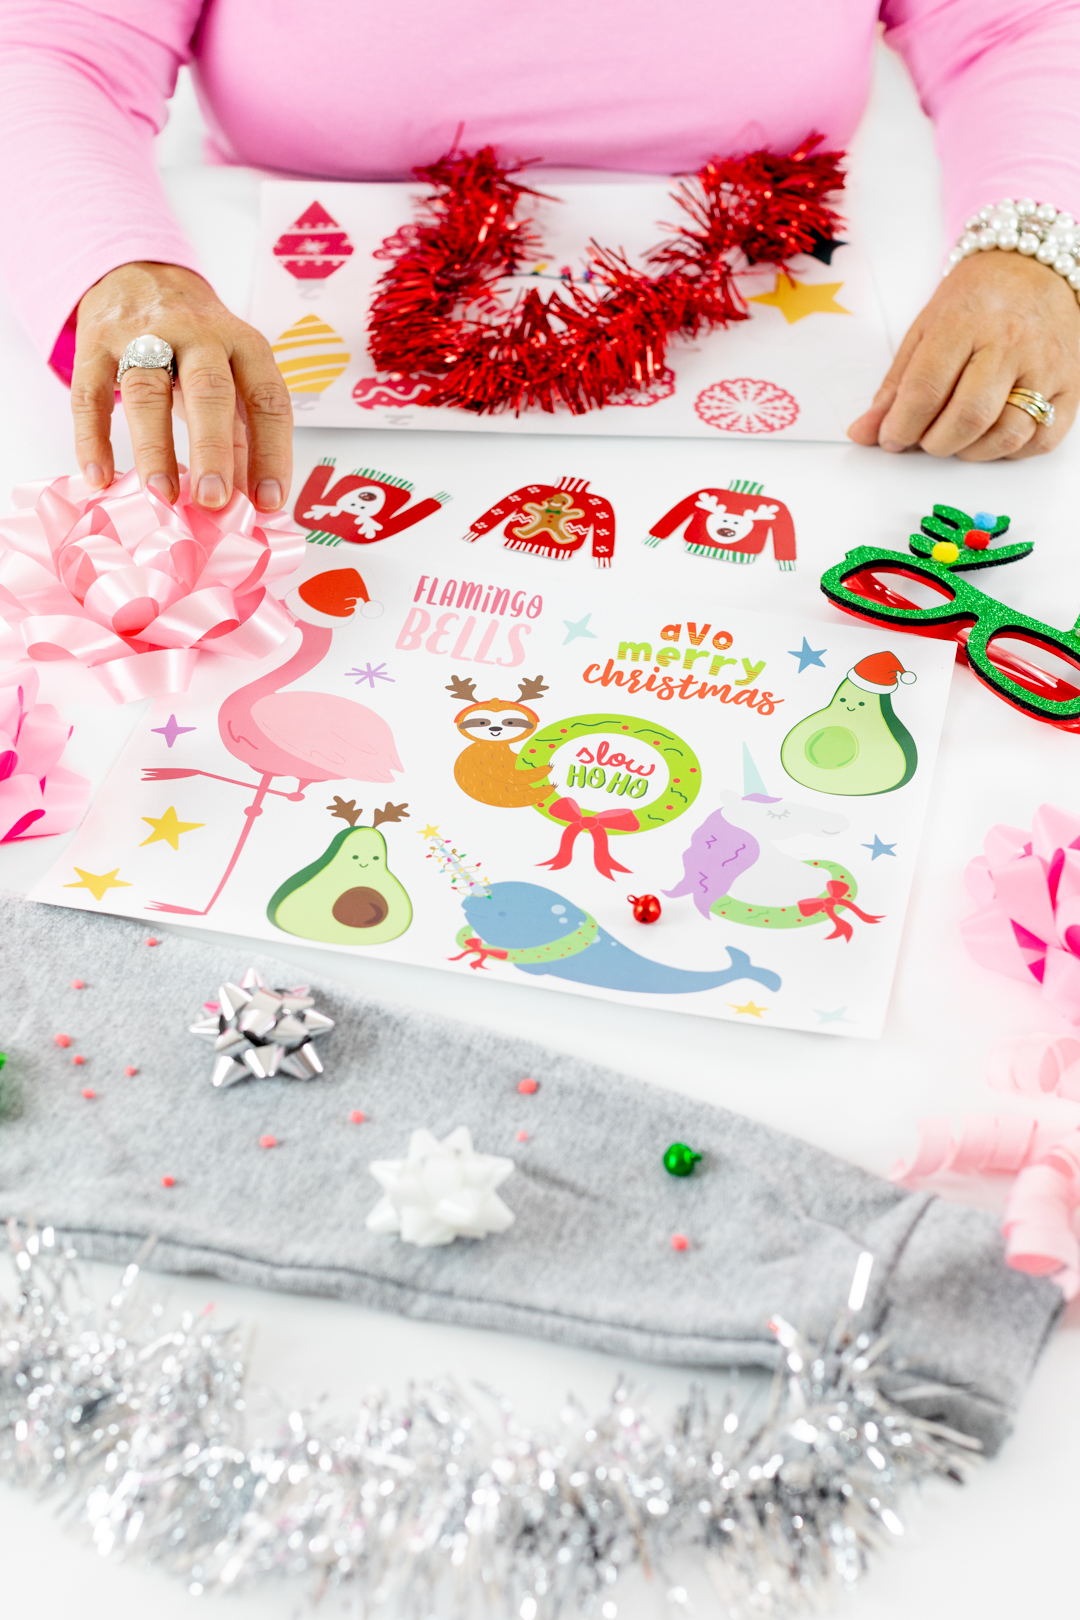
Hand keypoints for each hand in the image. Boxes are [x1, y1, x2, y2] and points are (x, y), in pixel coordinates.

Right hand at [72, 261, 291, 509]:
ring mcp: (142, 335)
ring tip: (162, 496)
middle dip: (213, 449)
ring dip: (154, 448)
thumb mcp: (233, 376)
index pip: (267, 399)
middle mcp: (197, 335)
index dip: (271, 452)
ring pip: (147, 392)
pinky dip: (93, 438)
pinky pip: (90, 394)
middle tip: (214, 500)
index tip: (269, 501)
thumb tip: (252, 503)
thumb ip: (243, 436)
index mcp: (243, 345)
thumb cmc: (198, 344)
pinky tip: (102, 477)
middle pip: (208, 391)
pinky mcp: (95, 343)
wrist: (141, 272)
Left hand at [848, 251, 1079, 460]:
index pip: (927, 389)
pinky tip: (991, 437)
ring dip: (971, 452)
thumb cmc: (977, 300)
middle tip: (924, 440)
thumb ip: (895, 386)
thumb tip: (864, 433)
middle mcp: (1011, 343)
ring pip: (1008, 434)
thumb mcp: (926, 330)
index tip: (891, 439)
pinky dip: (1010, 452)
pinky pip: (1041, 439)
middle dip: (935, 443)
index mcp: (966, 322)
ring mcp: (1046, 366)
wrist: (1036, 269)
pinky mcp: (1071, 386)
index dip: (902, 426)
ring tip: (956, 439)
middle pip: (968, 416)